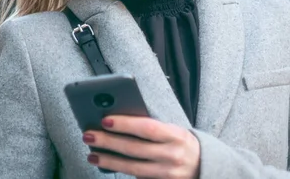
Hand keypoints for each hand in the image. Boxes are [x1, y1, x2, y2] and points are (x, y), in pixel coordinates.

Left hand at [82, 115, 199, 178]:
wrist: (205, 165)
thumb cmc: (179, 141)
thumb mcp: (171, 129)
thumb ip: (149, 125)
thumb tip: (115, 121)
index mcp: (176, 135)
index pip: (147, 128)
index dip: (125, 124)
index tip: (104, 120)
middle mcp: (173, 155)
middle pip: (135, 149)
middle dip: (108, 142)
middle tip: (88, 135)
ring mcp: (169, 174)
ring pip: (134, 168)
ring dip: (109, 161)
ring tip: (92, 154)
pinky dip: (122, 172)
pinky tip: (107, 166)